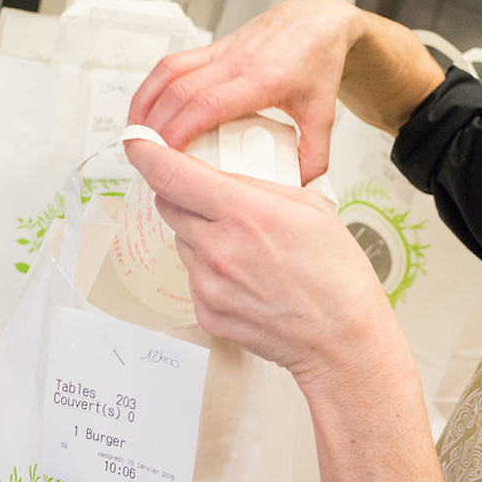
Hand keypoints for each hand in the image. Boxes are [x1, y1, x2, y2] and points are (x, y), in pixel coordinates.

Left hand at [126, 137, 402, 392]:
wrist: (341, 339)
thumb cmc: (337, 278)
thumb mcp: (310, 207)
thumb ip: (258, 184)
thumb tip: (221, 173)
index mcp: (245, 215)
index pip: (170, 174)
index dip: (146, 152)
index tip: (140, 142)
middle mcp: (219, 250)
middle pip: (168, 205)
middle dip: (185, 194)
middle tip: (217, 200)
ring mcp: (208, 285)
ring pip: (182, 240)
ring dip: (202, 234)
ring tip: (248, 249)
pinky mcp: (206, 312)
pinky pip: (192, 276)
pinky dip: (211, 268)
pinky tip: (247, 276)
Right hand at [128, 0, 363, 184]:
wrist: (317, 21)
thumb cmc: (318, 60)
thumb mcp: (323, 113)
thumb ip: (315, 154)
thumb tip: (299, 187)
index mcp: (262, 79)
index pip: (209, 104)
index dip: (181, 131)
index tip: (167, 158)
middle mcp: (236, 61)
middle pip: (179, 91)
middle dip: (155, 126)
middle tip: (144, 157)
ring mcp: (221, 51)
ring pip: (168, 73)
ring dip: (145, 104)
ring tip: (135, 136)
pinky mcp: (212, 47)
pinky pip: (172, 64)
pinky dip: (152, 87)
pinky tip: (146, 109)